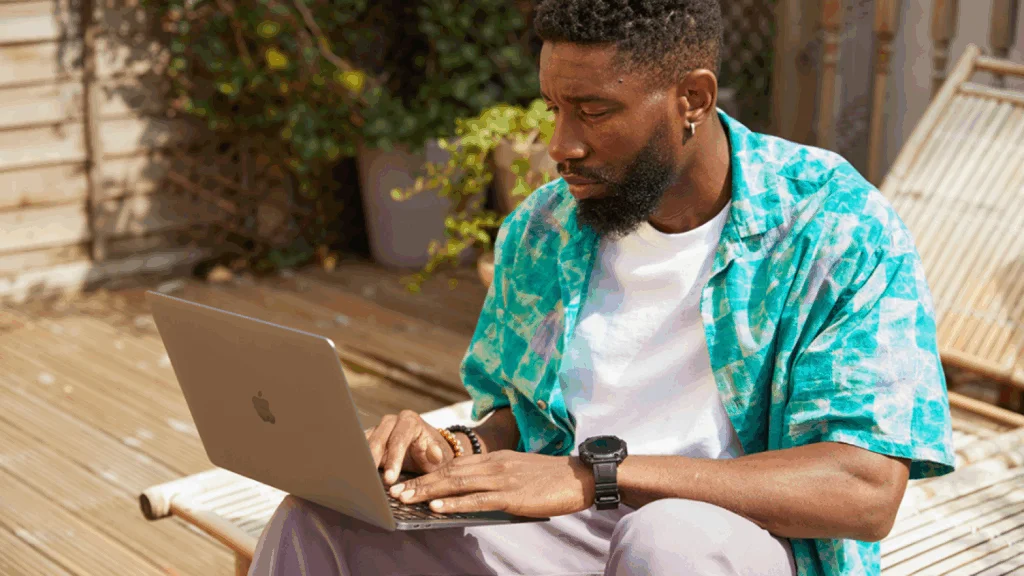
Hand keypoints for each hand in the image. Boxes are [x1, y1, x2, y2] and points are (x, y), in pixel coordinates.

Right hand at [364, 410, 456, 483]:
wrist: (426, 452)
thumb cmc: (433, 455)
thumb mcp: (440, 456)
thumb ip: (437, 454)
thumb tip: (435, 454)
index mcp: (410, 421)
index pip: (399, 439)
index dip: (393, 459)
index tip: (390, 479)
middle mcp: (392, 421)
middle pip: (379, 440)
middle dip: (374, 461)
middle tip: (371, 482)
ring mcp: (378, 429)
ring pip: (365, 442)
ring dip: (362, 460)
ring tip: (358, 478)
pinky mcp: (369, 438)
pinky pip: (359, 447)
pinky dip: (357, 459)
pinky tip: (352, 473)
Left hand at [386, 450, 595, 517]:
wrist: (580, 477)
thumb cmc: (550, 478)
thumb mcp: (517, 471)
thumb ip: (494, 478)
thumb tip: (470, 492)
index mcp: (494, 458)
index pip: (453, 464)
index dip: (428, 472)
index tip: (406, 480)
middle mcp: (494, 464)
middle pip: (449, 471)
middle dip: (420, 482)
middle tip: (395, 492)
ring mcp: (502, 478)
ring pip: (457, 483)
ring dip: (429, 492)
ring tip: (406, 499)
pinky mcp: (512, 495)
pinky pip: (477, 499)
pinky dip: (455, 503)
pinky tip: (438, 507)